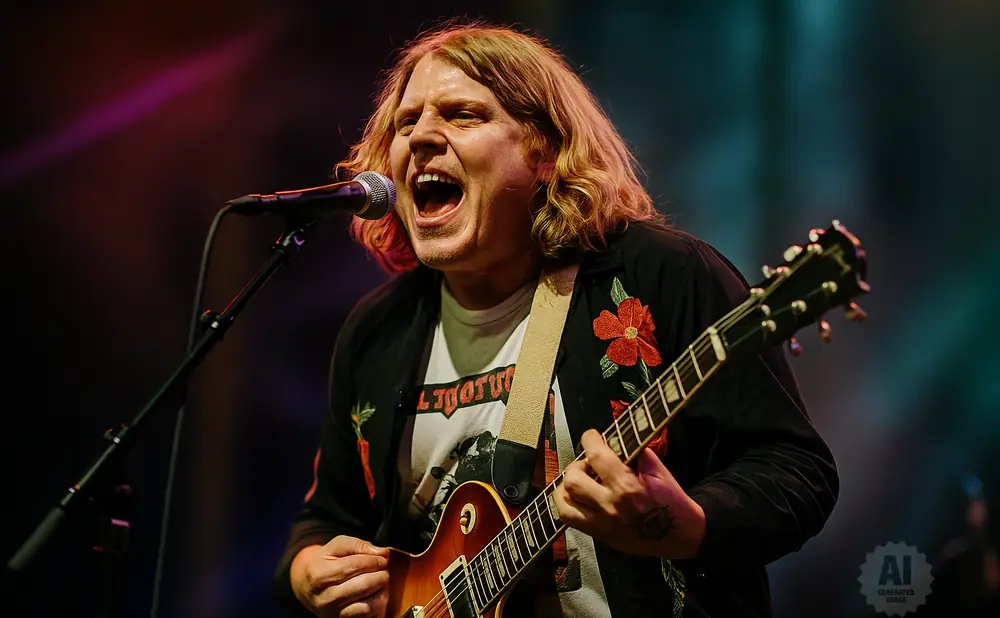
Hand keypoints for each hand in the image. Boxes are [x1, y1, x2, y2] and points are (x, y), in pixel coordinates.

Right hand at [290, 535, 389, 617]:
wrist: (307, 587)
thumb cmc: (325, 563)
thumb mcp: (335, 547)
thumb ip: (358, 545)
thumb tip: (382, 552)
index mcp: (319, 575)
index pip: (355, 566)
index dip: (374, 560)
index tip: (383, 558)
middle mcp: (325, 598)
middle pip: (364, 585)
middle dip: (381, 574)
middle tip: (383, 569)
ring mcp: (333, 613)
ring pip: (370, 604)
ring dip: (381, 590)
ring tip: (379, 581)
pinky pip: (369, 615)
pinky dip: (377, 603)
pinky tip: (374, 593)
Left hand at [552, 429, 705, 558]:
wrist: (682, 535)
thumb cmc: (672, 502)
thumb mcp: (659, 471)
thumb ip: (637, 453)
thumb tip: (617, 440)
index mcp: (627, 486)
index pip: (596, 455)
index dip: (590, 439)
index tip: (591, 436)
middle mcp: (610, 505)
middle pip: (573, 479)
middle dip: (577, 465)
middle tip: (588, 465)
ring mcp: (603, 523)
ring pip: (565, 502)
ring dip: (567, 486)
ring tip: (579, 481)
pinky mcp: (601, 536)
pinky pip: (569, 520)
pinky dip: (566, 505)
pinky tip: (574, 497)